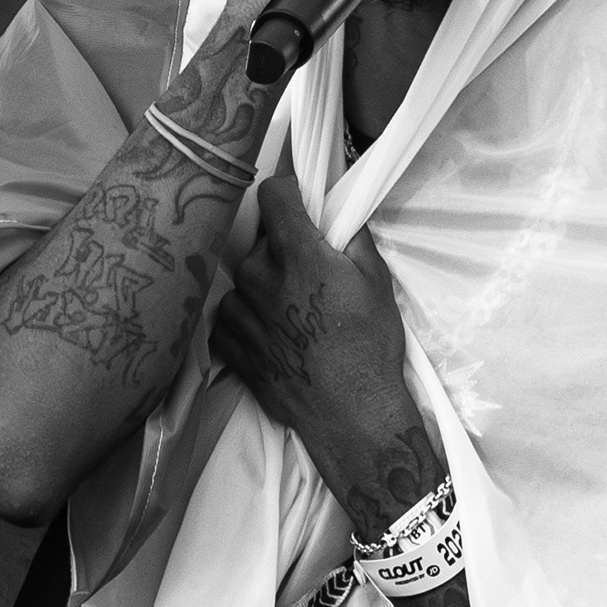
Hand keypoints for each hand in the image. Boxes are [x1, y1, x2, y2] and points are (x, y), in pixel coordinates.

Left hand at [209, 175, 429, 521]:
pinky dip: (248, 318)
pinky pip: (229, 316)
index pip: (271, 193)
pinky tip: (276, 335)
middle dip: (283, 249)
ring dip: (265, 286)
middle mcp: (259, 276)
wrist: (350, 413)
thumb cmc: (369, 346)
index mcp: (296, 253)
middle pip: (262, 241)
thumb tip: (337, 210)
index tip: (299, 203)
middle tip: (311, 275)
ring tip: (295, 314)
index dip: (288, 193)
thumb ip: (352, 235)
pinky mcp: (230, 345)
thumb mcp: (377, 281)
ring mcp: (239, 312)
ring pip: (245, 279)